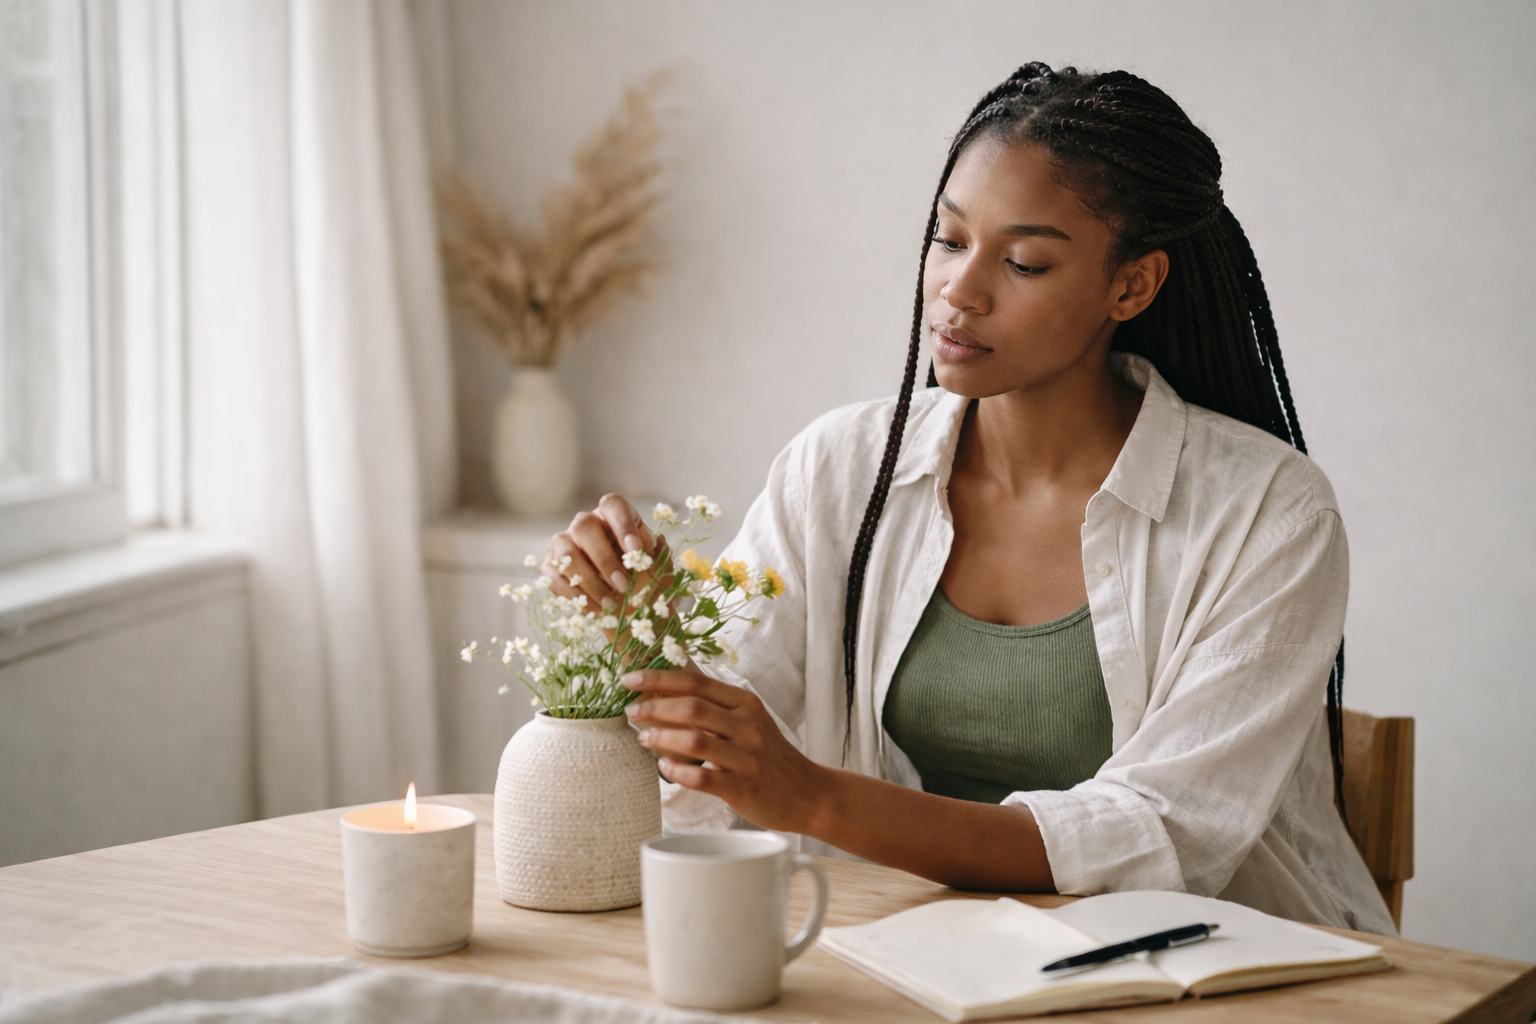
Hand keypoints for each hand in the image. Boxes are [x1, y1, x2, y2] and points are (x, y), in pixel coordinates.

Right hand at [544, 494, 656, 609]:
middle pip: (584, 526)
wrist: (627, 607)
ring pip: (566, 551)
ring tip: (610, 603)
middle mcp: (586, 524)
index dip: (623, 525)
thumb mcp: (657, 568)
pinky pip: (553, 575)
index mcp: (614, 516)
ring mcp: (565, 542)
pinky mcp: (551, 564)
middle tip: (624, 585)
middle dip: (604, 558)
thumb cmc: (643, 579)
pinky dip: (574, 594)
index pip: (613, 505)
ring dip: (589, 579)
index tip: (636, 549)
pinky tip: (595, 609)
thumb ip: (656, 557)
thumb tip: (652, 543)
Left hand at [623, 669, 828, 833]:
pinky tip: (664, 767)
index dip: (659, 678)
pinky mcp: (743, 787)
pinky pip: (703, 778)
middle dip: (654, 706)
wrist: (807, 792)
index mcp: (745, 703)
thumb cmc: (770, 756)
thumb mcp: (749, 722)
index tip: (629, 679)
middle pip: (692, 707)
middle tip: (631, 711)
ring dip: (662, 737)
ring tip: (642, 738)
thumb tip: (662, 698)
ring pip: (695, 740)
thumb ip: (714, 709)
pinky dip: (678, 771)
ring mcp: (746, 757)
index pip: (696, 682)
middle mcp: (747, 725)